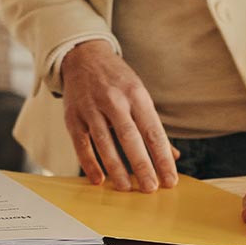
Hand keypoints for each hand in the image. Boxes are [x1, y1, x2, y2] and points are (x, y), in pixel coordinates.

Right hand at [60, 41, 178, 191]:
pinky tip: (98, 178)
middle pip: (130, 137)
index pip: (153, 131)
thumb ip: (152, 125)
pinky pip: (81, 142)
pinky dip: (89, 162)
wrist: (84, 56)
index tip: (170, 179)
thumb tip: (172, 155)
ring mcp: (91, 107)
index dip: (162, 157)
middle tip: (151, 188)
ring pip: (104, 141)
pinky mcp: (73, 115)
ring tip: (127, 187)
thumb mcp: (139, 94)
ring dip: (116, 167)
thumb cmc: (116, 80)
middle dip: (142, 165)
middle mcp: (114, 99)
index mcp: (136, 94)